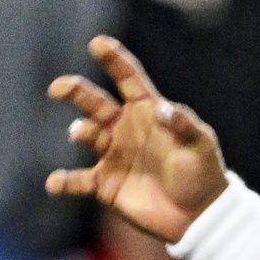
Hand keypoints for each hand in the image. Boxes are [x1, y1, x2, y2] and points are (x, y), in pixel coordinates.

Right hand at [46, 36, 229, 244]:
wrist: (198, 215)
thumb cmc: (203, 174)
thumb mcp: (200, 146)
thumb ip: (184, 125)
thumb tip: (163, 109)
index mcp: (147, 111)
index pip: (128, 79)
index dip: (114, 60)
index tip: (97, 43)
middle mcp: (125, 129)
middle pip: (95, 103)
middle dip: (76, 92)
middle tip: (59, 88)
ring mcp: (113, 155)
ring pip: (86, 134)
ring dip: (80, 131)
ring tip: (81, 134)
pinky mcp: (105, 184)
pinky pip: (78, 181)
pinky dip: (64, 181)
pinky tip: (56, 182)